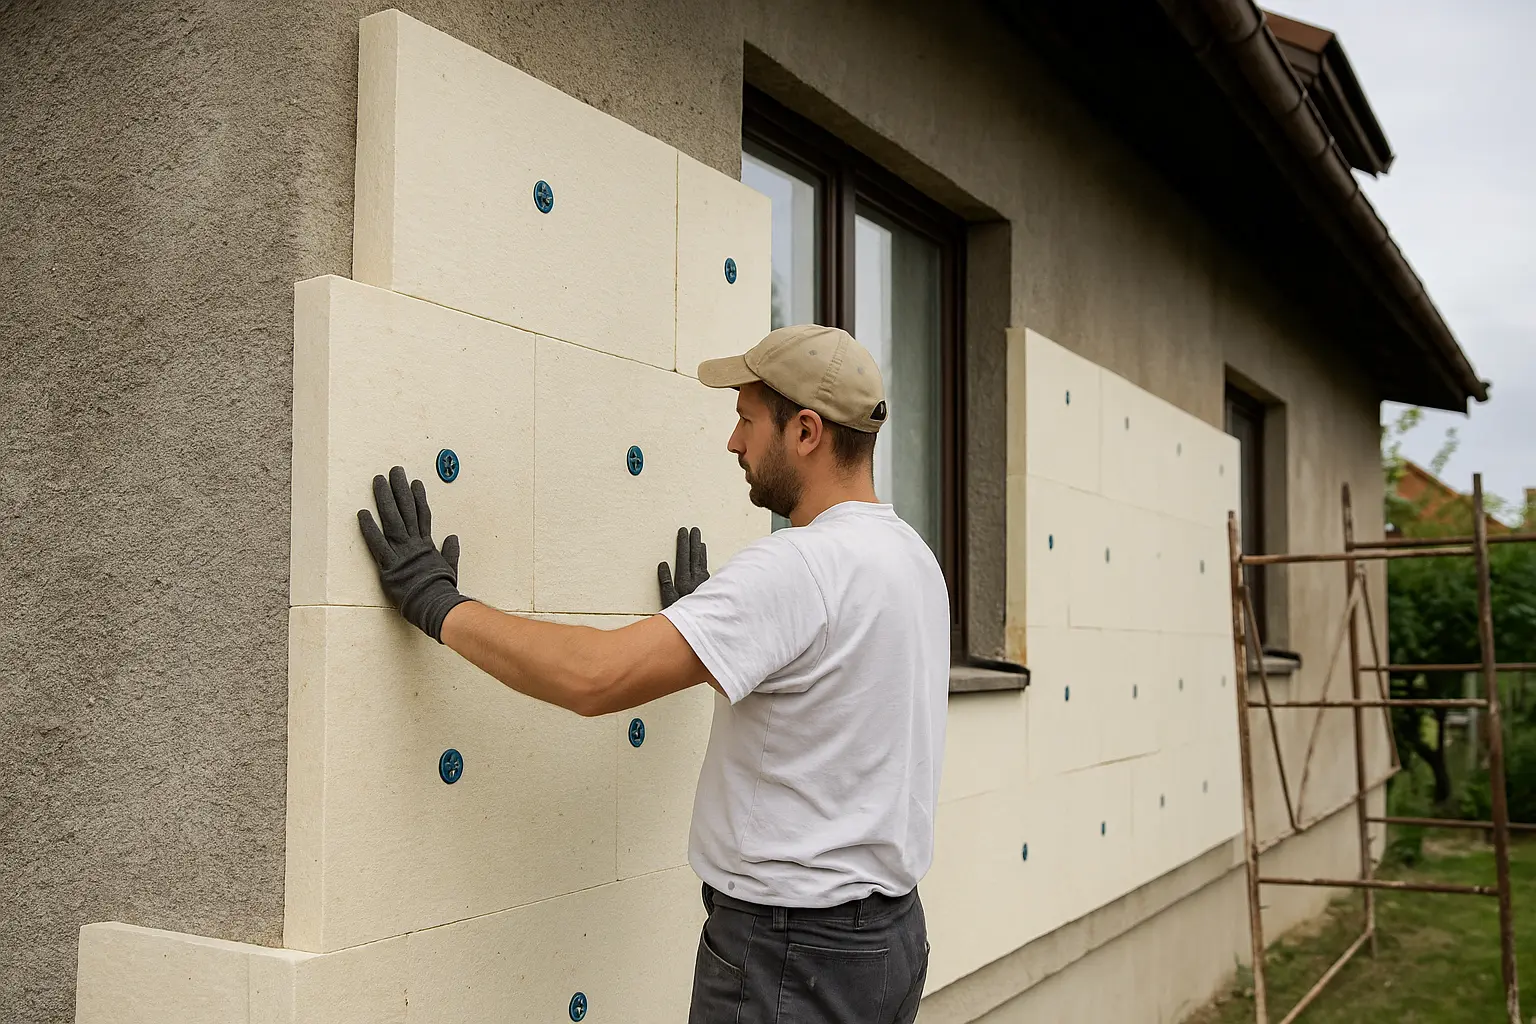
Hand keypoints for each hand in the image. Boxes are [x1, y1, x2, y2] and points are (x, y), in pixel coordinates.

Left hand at [357, 465, 473, 642]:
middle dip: (400, 488)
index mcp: (427, 545)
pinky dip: (370, 528)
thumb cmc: (443, 590)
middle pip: (406, 510)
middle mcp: (414, 543)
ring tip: (379, 481)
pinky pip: (377, 543)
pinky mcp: (389, 564)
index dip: (418, 497)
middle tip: (395, 471)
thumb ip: (450, 552)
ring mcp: (401, 552)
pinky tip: (362, 513)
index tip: (415, 482)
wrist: (436, 604)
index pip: (422, 515)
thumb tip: (453, 537)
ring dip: (384, 499)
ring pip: (392, 520)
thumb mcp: (450, 568)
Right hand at [658, 526, 708, 608]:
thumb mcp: (668, 601)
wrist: (700, 627)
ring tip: (699, 539)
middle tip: (693, 529)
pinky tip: (703, 554)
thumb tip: (663, 564)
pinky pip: (706, 568)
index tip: (683, 532)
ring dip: (700, 549)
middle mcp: (695, 580)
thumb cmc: (679, 615)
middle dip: (692, 542)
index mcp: (684, 581)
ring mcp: (703, 583)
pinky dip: (704, 559)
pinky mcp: (709, 586)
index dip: (683, 544)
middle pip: (694, 557)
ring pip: (701, 562)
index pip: (683, 557)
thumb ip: (665, 582)